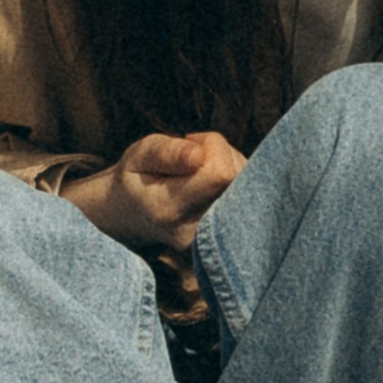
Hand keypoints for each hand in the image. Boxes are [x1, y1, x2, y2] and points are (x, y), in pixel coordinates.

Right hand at [64, 128, 245, 253]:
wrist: (131, 218)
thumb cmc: (137, 178)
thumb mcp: (140, 155)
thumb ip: (167, 152)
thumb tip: (198, 155)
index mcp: (169, 211)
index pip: (220, 173)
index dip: (213, 147)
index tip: (191, 141)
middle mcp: (194, 233)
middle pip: (238, 180)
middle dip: (224, 155)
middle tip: (196, 155)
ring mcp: (213, 242)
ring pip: (248, 186)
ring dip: (231, 166)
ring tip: (200, 168)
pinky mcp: (228, 240)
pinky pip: (251, 197)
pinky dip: (236, 180)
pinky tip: (213, 182)